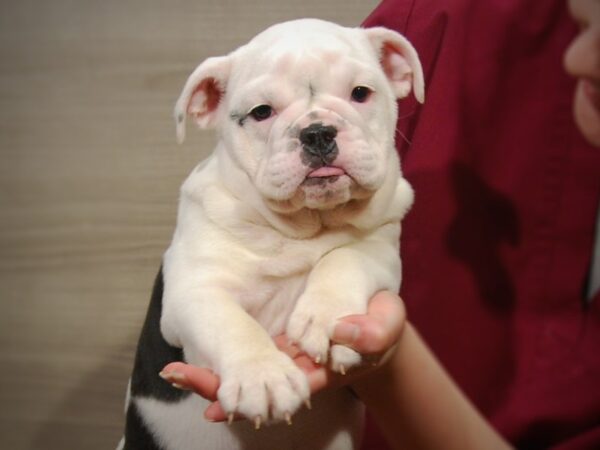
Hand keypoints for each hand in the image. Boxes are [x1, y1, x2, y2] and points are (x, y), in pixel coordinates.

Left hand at [159, 290, 406, 421]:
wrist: (372, 315)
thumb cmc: (381, 323)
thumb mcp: (387, 324)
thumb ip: (374, 332)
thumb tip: (342, 332)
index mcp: (319, 371)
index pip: (282, 391)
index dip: (252, 397)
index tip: (219, 406)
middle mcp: (295, 370)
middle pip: (255, 388)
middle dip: (219, 387)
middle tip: (178, 378)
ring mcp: (284, 357)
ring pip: (246, 372)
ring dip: (213, 374)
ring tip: (174, 373)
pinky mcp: (278, 342)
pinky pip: (248, 350)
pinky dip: (224, 354)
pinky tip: (193, 356)